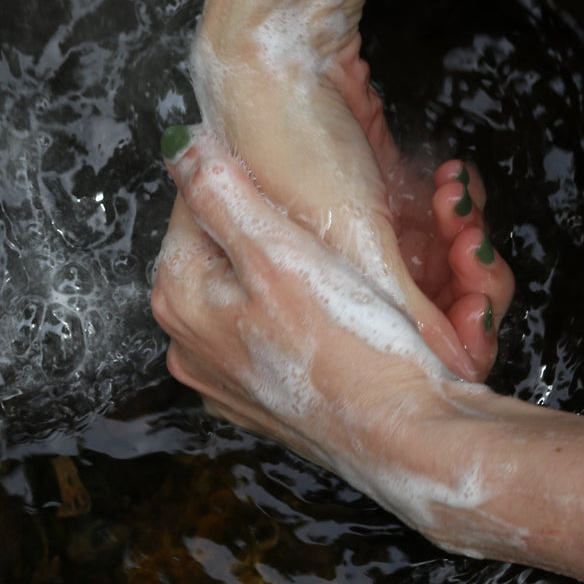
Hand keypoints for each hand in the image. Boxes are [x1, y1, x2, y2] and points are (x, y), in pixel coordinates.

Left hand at [153, 126, 495, 531]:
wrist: (405, 437)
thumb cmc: (347, 345)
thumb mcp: (277, 250)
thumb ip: (220, 192)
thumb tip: (182, 146)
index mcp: (178, 297)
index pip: (193, 205)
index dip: (246, 179)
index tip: (295, 181)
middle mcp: (187, 342)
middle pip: (224, 248)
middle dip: (276, 226)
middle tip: (332, 230)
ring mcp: (221, 378)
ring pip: (253, 289)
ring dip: (296, 267)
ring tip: (346, 274)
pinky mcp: (259, 401)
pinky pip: (275, 332)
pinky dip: (305, 313)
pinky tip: (344, 313)